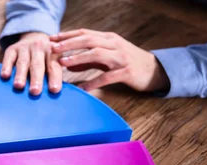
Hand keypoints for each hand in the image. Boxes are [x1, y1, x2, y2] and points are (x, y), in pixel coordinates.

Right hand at [1, 32, 62, 94]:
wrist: (34, 36)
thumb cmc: (45, 57)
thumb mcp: (54, 60)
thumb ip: (55, 73)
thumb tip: (54, 92)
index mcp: (53, 53)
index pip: (54, 67)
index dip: (54, 78)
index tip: (54, 90)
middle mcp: (39, 48)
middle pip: (37, 65)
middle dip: (36, 78)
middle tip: (35, 91)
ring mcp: (25, 48)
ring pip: (22, 63)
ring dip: (20, 75)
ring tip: (19, 86)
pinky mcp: (12, 49)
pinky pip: (9, 58)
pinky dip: (6, 67)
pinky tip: (5, 76)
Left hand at [50, 29, 168, 91]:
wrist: (154, 71)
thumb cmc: (127, 64)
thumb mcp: (106, 59)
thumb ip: (88, 61)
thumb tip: (67, 64)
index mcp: (108, 39)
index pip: (84, 33)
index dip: (67, 36)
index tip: (52, 39)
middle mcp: (114, 44)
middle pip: (89, 40)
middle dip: (69, 43)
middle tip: (53, 48)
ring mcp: (121, 57)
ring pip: (97, 54)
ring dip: (78, 58)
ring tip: (64, 63)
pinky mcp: (127, 72)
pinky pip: (107, 77)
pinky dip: (94, 82)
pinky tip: (83, 88)